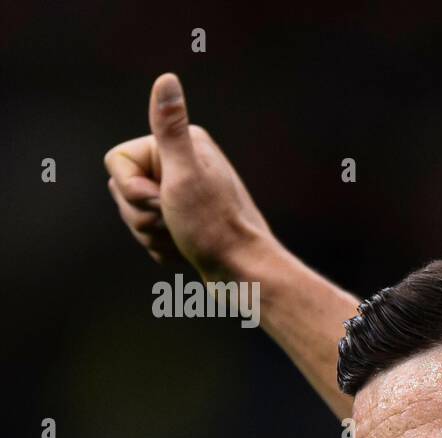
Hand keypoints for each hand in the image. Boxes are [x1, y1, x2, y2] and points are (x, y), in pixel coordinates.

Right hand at [104, 73, 273, 279]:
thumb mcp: (185, 175)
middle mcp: (182, 163)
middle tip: (177, 222)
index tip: (163, 199)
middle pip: (122, 190)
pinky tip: (187, 250)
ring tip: (184, 238)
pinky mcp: (183, 219)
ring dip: (153, 235)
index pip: (116, 162)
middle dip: (142, 215)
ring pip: (133, 215)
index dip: (131, 189)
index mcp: (182, 144)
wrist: (244, 275)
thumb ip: (170, 128)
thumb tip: (167, 78)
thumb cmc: (215, 228)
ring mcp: (181, 192)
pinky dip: (163, 248)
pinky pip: (148, 235)